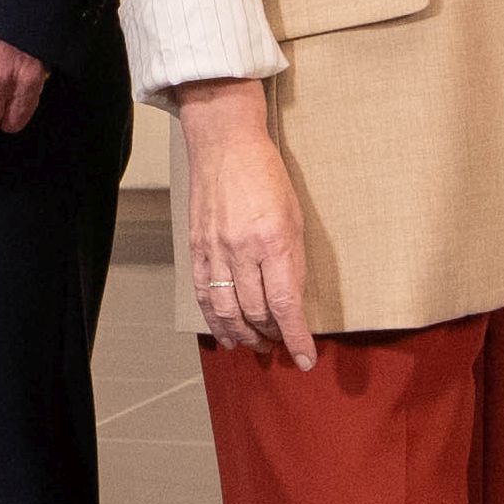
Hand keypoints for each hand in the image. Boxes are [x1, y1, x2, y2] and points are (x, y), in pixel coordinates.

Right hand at [175, 83, 318, 368]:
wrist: (224, 144)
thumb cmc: (266, 175)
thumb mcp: (295, 216)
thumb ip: (294, 260)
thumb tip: (293, 301)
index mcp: (273, 241)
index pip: (285, 305)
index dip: (296, 338)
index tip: (305, 358)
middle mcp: (241, 250)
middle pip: (255, 312)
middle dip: (272, 336)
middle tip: (283, 345)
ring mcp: (215, 251)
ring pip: (226, 311)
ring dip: (243, 335)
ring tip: (257, 345)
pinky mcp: (197, 248)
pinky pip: (205, 295)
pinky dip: (215, 320)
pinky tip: (226, 332)